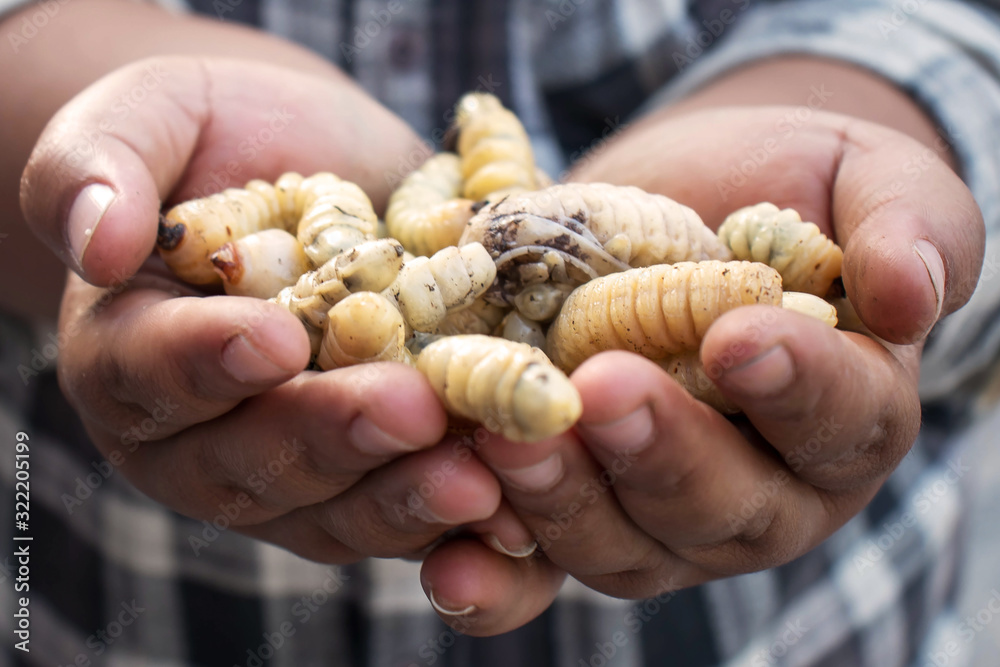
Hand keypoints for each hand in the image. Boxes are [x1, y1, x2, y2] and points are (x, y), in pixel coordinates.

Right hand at [22, 56, 516, 562]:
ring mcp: (289, 469)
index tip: (276, 335)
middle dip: (331, 437)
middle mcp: (201, 435)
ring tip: (477, 477)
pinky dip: (452, 515)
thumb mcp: (158, 118)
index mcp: (129, 355)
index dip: (206, 363)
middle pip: (249, 464)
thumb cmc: (229, 135)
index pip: (150, 373)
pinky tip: (510, 496)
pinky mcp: (368, 478)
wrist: (328, 168)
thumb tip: (98, 241)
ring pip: (332, 511)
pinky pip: (401, 515)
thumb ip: (101, 167)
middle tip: (408, 409)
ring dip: (403, 497)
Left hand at [417, 106, 983, 633]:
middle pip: (721, 505)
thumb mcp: (863, 177)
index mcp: (845, 416)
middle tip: (602, 391)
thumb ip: (907, 222)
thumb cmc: (786, 188)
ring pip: (622, 546)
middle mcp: (760, 490)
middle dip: (661, 454)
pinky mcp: (574, 512)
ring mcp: (658, 516)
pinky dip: (495, 573)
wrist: (679, 202)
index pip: (840, 419)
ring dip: (563, 504)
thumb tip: (912, 292)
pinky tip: (446, 559)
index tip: (740, 336)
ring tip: (507, 442)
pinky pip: (538, 568)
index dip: (798, 385)